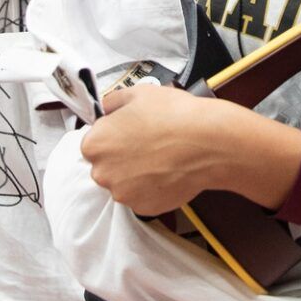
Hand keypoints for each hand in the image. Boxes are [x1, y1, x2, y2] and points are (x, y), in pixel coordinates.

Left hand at [79, 84, 234, 215]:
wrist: (207, 142)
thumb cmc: (173, 116)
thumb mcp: (138, 93)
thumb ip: (113, 101)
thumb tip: (107, 107)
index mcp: (95, 144)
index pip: (93, 142)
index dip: (113, 135)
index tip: (129, 132)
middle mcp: (103, 173)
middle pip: (106, 165)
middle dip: (122, 157)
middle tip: (148, 143)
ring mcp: (123, 194)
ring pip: (124, 183)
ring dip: (137, 173)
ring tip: (162, 157)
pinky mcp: (144, 208)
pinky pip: (143, 196)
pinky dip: (152, 187)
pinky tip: (168, 170)